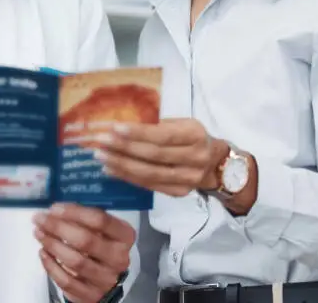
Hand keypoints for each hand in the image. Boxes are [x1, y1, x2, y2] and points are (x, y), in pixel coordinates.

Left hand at [33, 203, 134, 302]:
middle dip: (58, 227)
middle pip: (85, 240)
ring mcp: (106, 279)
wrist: (109, 277)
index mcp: (124, 236)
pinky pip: (67, 281)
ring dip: (52, 245)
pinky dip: (51, 266)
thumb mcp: (103, 229)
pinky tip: (43, 253)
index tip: (54, 208)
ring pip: (75, 261)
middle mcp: (119, 258)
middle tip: (40, 219)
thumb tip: (56, 210)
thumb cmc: (102, 244)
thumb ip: (85, 218)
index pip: (100, 220)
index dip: (74, 212)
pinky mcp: (92, 296)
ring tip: (39, 233)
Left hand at [94, 118, 226, 196]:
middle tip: (100, 142)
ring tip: (101, 157)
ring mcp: (187, 179)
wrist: (216, 164)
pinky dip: (128, 178)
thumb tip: (122, 124)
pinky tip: (112, 170)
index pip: (163, 135)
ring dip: (122, 165)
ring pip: (149, 174)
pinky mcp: (179, 193)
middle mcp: (194, 158)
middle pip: (153, 155)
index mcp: (195, 135)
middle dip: (123, 148)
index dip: (138, 133)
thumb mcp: (183, 124)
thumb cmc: (192, 137)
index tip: (114, 128)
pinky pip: (149, 185)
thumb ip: (158, 125)